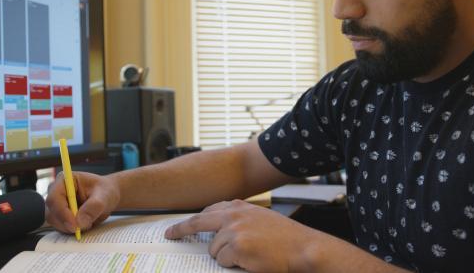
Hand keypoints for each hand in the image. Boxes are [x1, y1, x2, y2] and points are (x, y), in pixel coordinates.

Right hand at [45, 171, 120, 232]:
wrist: (107, 197)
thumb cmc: (105, 191)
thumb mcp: (104, 196)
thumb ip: (93, 206)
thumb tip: (80, 222)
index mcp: (64, 180)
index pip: (54, 198)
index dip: (62, 213)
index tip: (75, 225)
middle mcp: (56, 192)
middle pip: (51, 213)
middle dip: (67, 223)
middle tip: (84, 227)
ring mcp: (56, 206)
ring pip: (55, 222)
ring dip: (70, 228)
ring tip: (89, 222)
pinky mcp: (60, 217)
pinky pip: (61, 228)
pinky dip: (72, 231)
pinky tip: (84, 225)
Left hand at [164, 200, 319, 271]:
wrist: (303, 248)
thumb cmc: (286, 238)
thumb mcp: (260, 220)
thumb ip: (239, 221)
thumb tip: (217, 232)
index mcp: (238, 207)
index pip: (207, 212)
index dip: (190, 221)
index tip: (175, 228)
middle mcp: (233, 215)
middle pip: (197, 222)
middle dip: (181, 230)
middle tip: (170, 235)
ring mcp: (234, 230)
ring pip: (213, 250)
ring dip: (226, 257)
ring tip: (250, 256)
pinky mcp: (236, 247)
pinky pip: (222, 261)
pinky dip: (234, 265)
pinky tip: (250, 261)